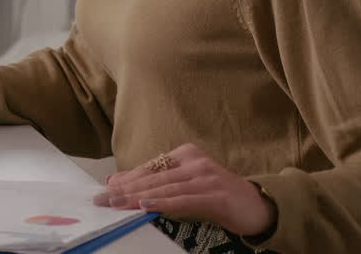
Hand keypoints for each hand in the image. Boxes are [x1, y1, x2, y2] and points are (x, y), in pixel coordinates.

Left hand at [94, 143, 277, 238]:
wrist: (257, 206)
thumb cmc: (218, 197)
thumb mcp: (186, 186)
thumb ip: (158, 184)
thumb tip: (121, 184)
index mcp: (186, 154)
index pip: (150, 168)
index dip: (127, 179)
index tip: (106, 188)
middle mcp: (195, 161)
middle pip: (154, 177)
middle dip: (126, 189)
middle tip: (103, 198)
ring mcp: (205, 176)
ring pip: (164, 188)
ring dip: (137, 198)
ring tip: (117, 204)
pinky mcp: (215, 194)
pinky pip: (183, 199)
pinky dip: (163, 203)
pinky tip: (146, 207)